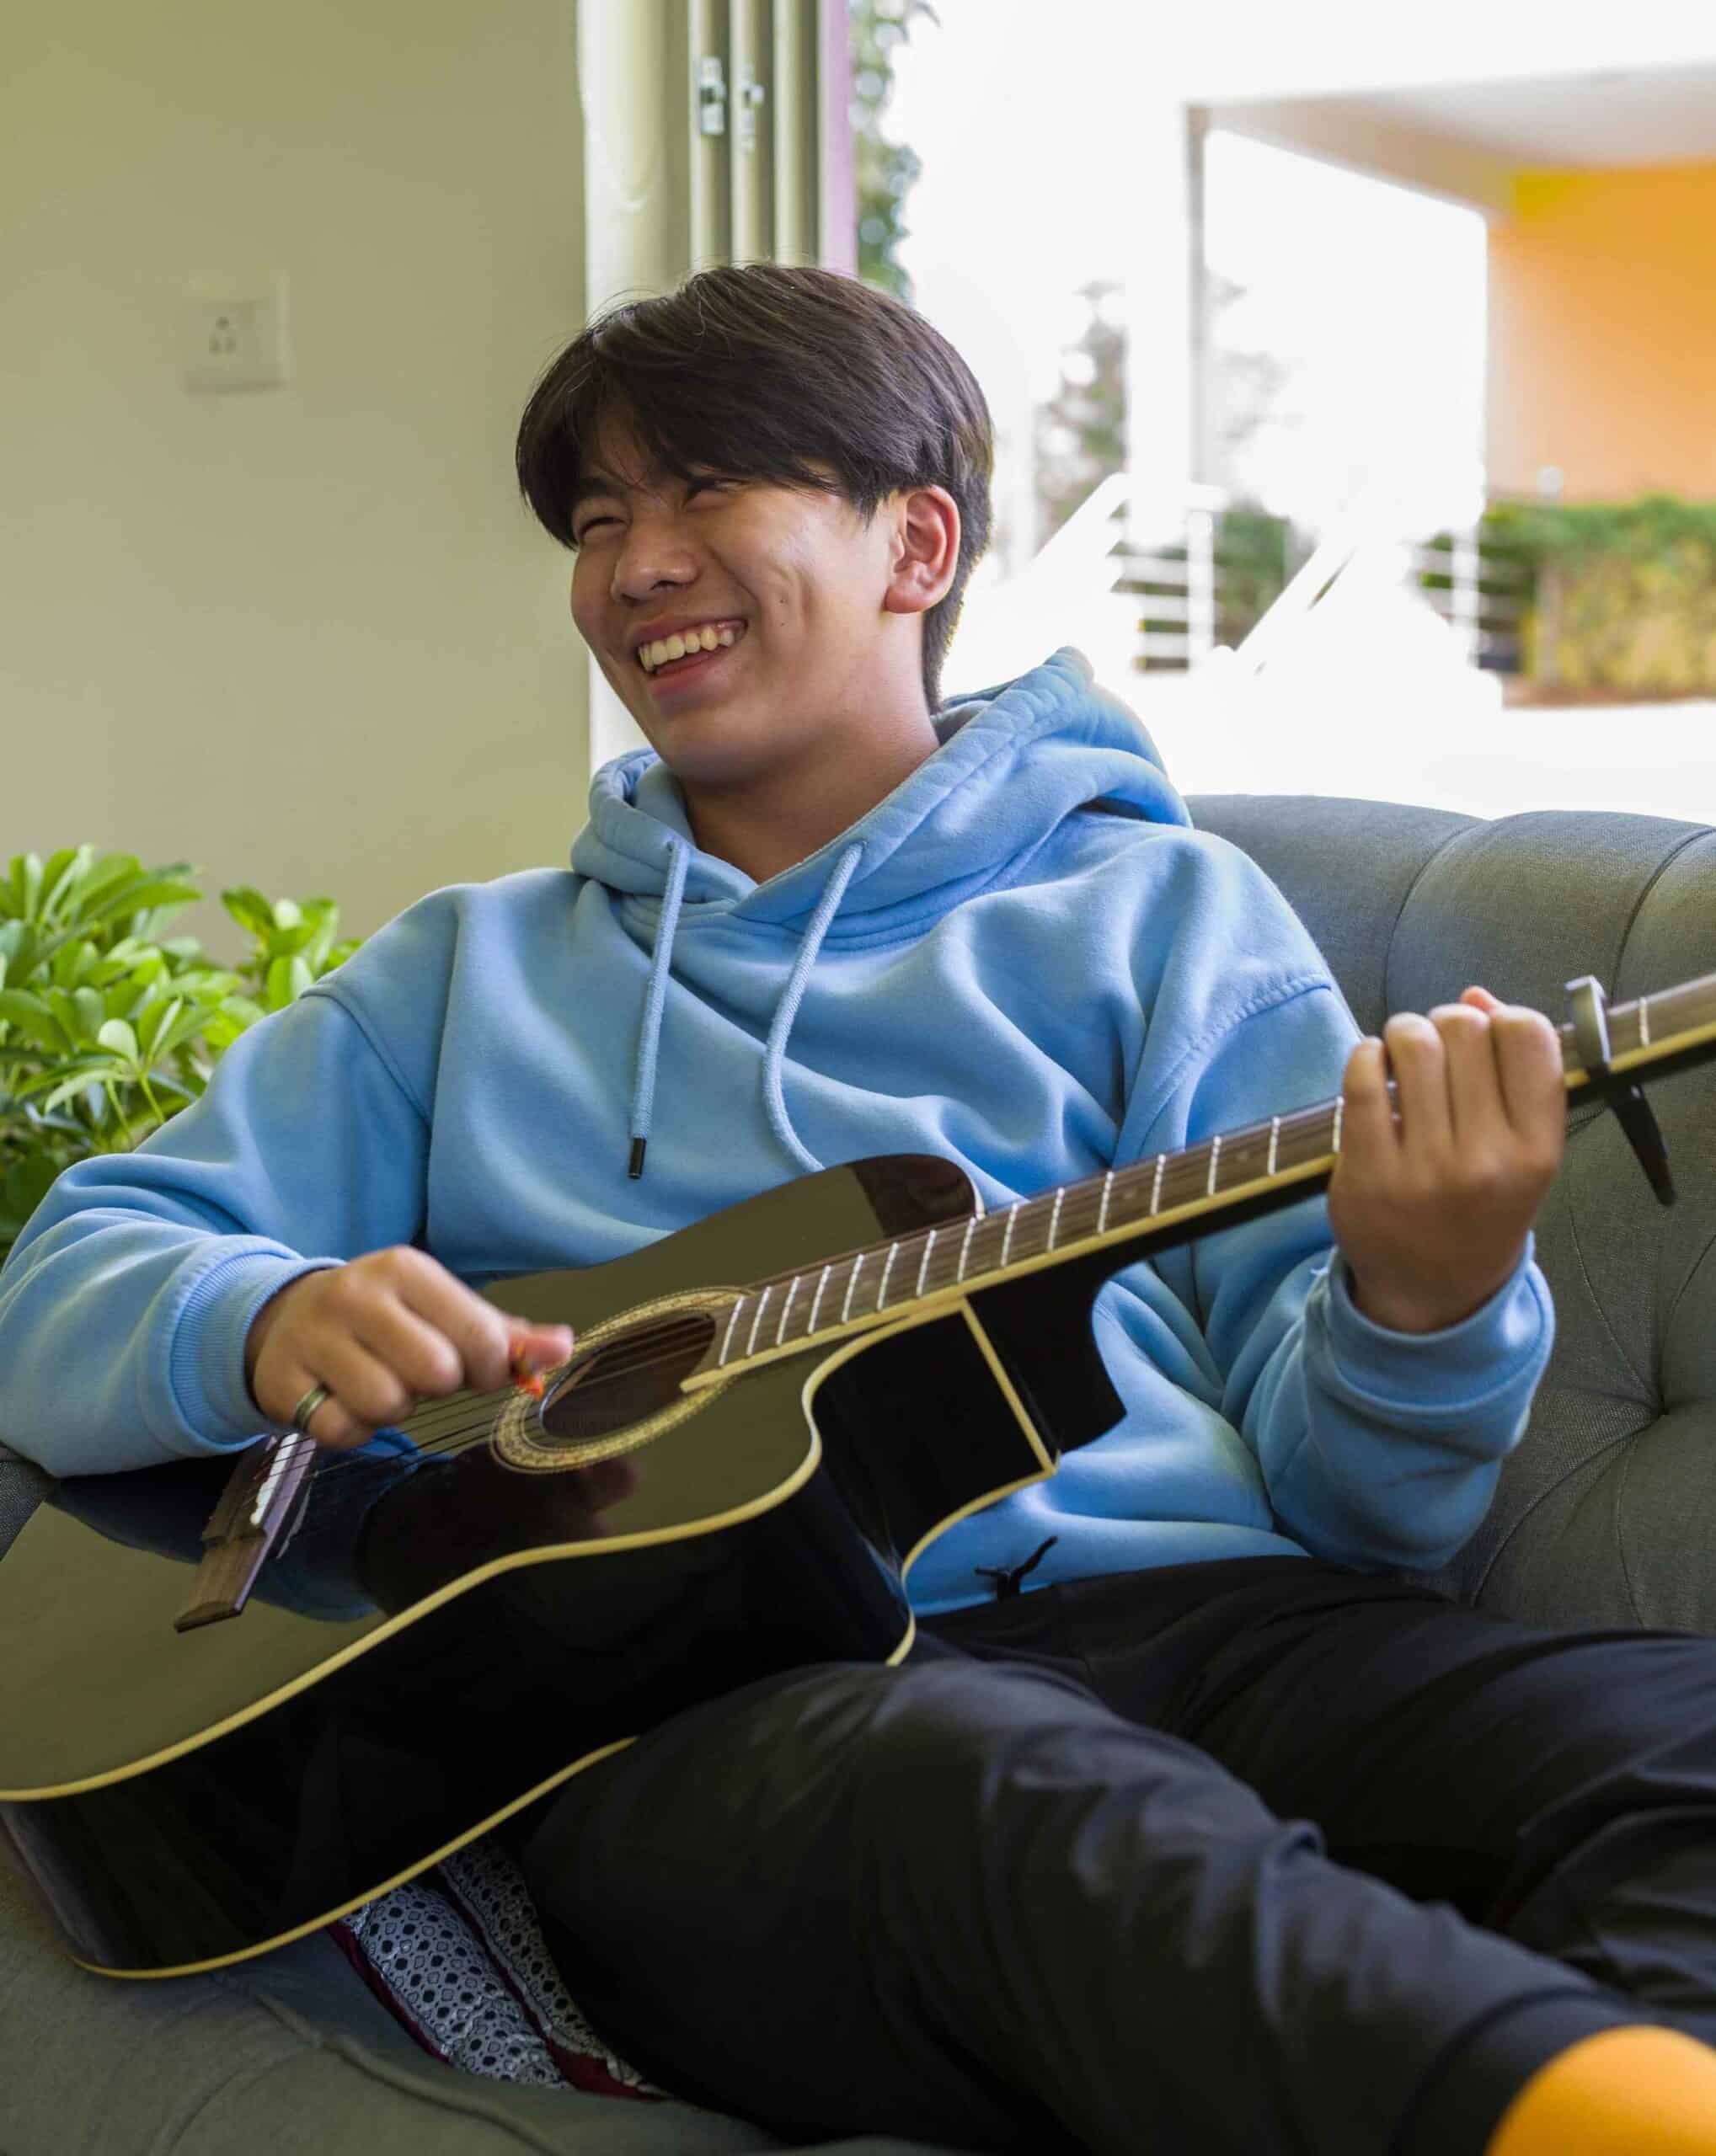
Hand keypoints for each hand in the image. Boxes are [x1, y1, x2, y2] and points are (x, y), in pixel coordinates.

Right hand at [244, 1246, 574, 1449]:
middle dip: (438, 1387)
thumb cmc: (386, 1319)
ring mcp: (313, 1335)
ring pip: (387, 1403)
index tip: (475, 1368)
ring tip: (380, 1384)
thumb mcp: (442, 1312)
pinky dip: (353, 1429)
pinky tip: (344, 1403)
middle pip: (435, 1371)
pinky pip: (342, 1429)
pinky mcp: (282, 1379)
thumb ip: (506, 1334)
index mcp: (406, 1270)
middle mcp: (357, 1293)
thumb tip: (563, 1348)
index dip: (490, 1367)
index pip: (479, 1334)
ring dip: (394, 1410)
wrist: (287, 1319)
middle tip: (418, 1376)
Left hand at [1326, 985, 1566, 1333]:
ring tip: (1404, 1059)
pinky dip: (1365, 1057)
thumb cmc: (1480, 1205)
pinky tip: (1372, 1072)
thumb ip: (1513, 1072)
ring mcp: (1426, 1169)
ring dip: (1404, 1034)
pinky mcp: (1368, 1174)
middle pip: (1466, 1028)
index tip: (1485, 1038)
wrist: (1432, 1292)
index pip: (1528, 1036)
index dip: (1501, 1018)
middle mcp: (1488, 1159)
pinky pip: (1362, 1077)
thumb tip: (1476, 996)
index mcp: (1539, 1149)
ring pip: (1413, 1042)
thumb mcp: (1521, 1150)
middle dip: (1446, 1023)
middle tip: (1437, 1051)